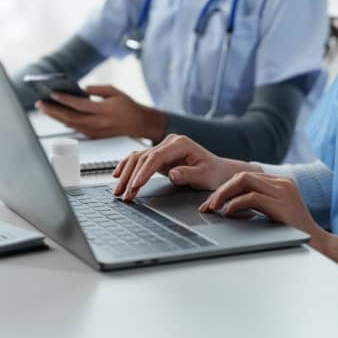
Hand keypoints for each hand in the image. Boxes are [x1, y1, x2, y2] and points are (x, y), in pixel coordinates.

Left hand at [35, 85, 166, 141]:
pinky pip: (75, 128)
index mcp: (104, 110)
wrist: (139, 123)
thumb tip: (80, 90)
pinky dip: (64, 121)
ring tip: (44, 108)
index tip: (52, 93)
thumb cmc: (127, 106)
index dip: (65, 99)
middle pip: (70, 118)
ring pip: (70, 125)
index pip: (80, 105)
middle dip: (53, 111)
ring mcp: (95, 132)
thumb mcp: (114, 91)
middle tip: (40, 104)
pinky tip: (57, 115)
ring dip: (56, 117)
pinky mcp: (94, 136)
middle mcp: (99, 123)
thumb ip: (96, 89)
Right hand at [113, 134, 260, 200]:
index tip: (135, 185)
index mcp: (181, 144)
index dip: (144, 171)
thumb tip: (172, 173)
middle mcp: (169, 142)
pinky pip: (139, 159)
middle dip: (131, 177)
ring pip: (137, 158)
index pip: (156, 156)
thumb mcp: (205, 176)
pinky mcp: (159, 155)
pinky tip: (118, 175)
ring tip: (119, 191)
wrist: (219, 171)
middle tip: (124, 194)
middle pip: (143, 157)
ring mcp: (163, 147)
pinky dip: (127, 167)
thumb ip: (188, 174)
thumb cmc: (214, 173)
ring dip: (126, 174)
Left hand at [199, 172, 322, 236]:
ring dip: (224, 193)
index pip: (245, 177)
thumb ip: (256, 203)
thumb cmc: (292, 233)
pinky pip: (252, 197)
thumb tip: (226, 204)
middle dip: (221, 190)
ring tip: (214, 207)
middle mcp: (282, 182)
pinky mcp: (283, 204)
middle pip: (242, 176)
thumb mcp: (272, 212)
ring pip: (244, 180)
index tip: (211, 202)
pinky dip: (235, 203)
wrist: (319, 247)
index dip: (225, 188)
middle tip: (207, 205)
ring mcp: (284, 191)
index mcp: (279, 182)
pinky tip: (227, 212)